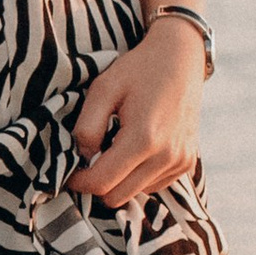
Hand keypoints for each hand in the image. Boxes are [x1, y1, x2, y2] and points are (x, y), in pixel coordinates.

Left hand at [70, 18, 205, 209]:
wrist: (181, 58)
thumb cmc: (139, 70)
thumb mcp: (103, 89)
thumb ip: (87, 127)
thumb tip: (83, 157)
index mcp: (144, 139)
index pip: (102, 182)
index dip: (79, 182)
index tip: (68, 172)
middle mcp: (167, 156)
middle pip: (117, 196)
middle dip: (96, 183)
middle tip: (88, 160)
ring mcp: (181, 162)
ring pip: (134, 194)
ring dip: (118, 180)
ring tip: (114, 148)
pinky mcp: (187, 163)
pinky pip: (152, 186)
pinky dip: (137, 177)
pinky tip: (134, 150)